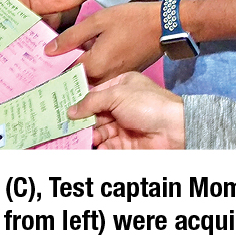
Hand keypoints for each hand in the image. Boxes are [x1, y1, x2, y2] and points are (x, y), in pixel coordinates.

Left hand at [47, 1, 160, 83]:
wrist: (164, 26)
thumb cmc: (131, 19)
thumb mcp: (98, 21)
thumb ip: (72, 37)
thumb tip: (49, 51)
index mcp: (95, 65)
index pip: (66, 72)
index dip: (54, 67)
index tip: (41, 64)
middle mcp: (105, 77)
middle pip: (78, 79)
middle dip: (65, 72)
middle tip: (52, 62)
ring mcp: (116, 78)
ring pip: (91, 79)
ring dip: (80, 71)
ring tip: (68, 57)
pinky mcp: (125, 74)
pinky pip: (104, 76)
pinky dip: (95, 69)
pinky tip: (91, 55)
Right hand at [69, 72, 184, 148]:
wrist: (173, 129)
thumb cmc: (149, 104)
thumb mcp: (118, 94)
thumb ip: (92, 101)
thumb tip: (71, 110)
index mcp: (122, 87)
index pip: (95, 94)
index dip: (80, 101)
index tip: (61, 108)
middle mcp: (121, 106)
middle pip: (94, 115)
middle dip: (81, 121)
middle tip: (63, 126)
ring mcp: (123, 126)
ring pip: (98, 132)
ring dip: (88, 135)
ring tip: (77, 138)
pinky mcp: (125, 145)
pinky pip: (106, 147)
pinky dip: (97, 148)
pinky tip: (90, 147)